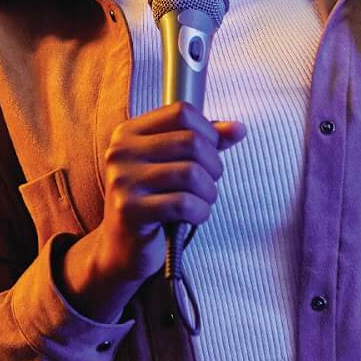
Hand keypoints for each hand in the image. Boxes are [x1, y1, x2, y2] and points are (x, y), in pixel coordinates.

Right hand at [59, 103, 244, 321]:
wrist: (122, 248)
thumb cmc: (153, 201)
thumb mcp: (173, 165)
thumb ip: (204, 143)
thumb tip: (239, 129)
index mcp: (128, 133)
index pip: (181, 112)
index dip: (207, 132)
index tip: (209, 154)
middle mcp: (121, 152)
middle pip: (191, 141)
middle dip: (213, 166)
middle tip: (209, 184)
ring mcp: (123, 181)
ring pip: (191, 173)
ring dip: (209, 192)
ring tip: (203, 201)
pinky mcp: (130, 210)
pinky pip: (184, 203)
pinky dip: (200, 211)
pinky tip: (195, 216)